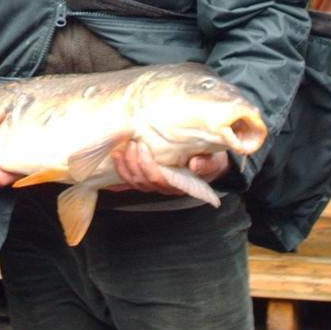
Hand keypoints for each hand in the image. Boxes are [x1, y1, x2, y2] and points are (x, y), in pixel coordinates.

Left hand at [109, 141, 229, 193]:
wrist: (209, 159)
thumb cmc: (210, 158)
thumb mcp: (213, 159)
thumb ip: (206, 163)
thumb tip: (194, 165)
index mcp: (181, 184)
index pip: (160, 180)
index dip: (148, 165)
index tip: (143, 145)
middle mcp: (166, 188)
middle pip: (144, 181)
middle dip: (134, 161)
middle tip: (133, 142)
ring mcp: (155, 184)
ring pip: (135, 182)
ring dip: (126, 165)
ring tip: (124, 146)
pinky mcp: (148, 178)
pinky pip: (130, 180)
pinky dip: (121, 168)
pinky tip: (117, 155)